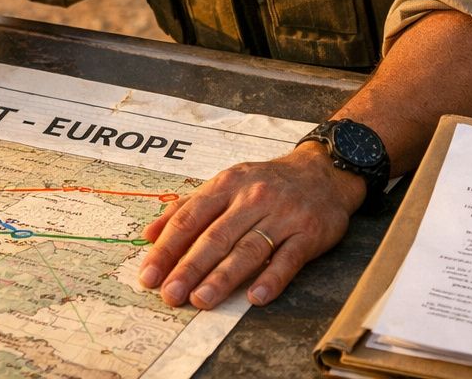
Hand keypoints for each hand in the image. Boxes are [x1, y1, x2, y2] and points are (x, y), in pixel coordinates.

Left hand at [137, 143, 361, 308]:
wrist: (323, 172)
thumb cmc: (265, 183)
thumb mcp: (225, 184)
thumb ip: (187, 207)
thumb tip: (149, 233)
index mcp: (226, 185)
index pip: (190, 218)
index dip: (168, 248)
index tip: (149, 275)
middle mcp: (252, 198)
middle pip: (216, 236)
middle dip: (190, 267)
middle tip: (170, 294)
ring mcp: (282, 215)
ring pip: (249, 249)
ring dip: (223, 277)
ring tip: (201, 299)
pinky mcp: (308, 233)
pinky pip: (288, 259)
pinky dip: (271, 279)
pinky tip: (255, 297)